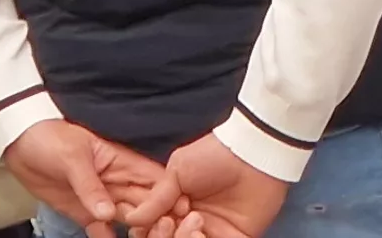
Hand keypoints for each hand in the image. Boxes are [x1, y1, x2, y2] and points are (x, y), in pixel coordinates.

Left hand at [4, 121, 180, 230]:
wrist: (19, 144)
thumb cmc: (50, 138)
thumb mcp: (72, 157)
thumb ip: (90, 186)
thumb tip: (109, 213)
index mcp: (124, 162)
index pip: (157, 181)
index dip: (170, 197)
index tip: (177, 215)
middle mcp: (119, 183)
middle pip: (147, 205)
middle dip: (156, 220)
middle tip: (161, 234)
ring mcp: (102, 199)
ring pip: (129, 220)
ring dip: (136, 232)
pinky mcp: (84, 212)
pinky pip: (101, 230)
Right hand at [160, 134, 290, 237]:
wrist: (251, 153)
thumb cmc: (214, 155)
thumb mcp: (177, 172)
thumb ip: (156, 198)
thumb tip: (131, 219)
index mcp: (176, 208)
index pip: (155, 231)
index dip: (149, 231)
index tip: (155, 220)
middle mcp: (193, 224)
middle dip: (163, 237)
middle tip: (171, 219)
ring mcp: (215, 233)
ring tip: (194, 220)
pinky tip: (201, 233)